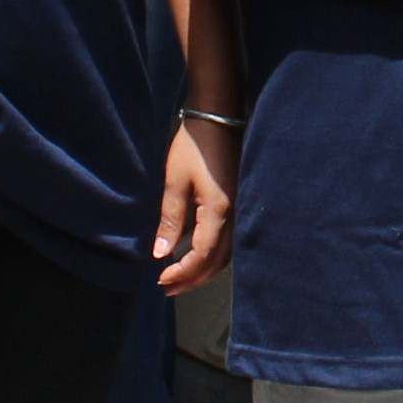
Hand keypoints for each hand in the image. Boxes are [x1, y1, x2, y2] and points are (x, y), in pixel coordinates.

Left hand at [154, 115, 236, 294]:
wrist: (219, 115)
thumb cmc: (194, 146)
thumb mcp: (175, 182)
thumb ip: (170, 220)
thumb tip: (161, 254)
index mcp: (219, 211)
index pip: (203, 256)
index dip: (183, 272)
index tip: (161, 280)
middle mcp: (235, 215)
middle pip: (218, 261)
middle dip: (193, 278)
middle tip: (168, 288)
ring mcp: (240, 209)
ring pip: (226, 253)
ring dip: (204, 269)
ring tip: (179, 276)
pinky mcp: (239, 202)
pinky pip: (229, 239)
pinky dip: (212, 254)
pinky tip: (195, 253)